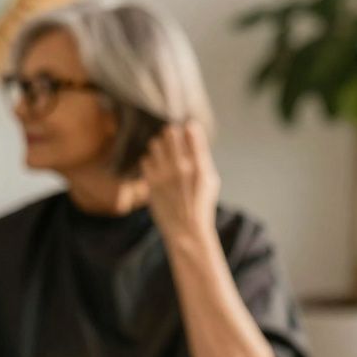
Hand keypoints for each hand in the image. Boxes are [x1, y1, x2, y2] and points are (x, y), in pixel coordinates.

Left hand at [141, 121, 219, 242]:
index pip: (191, 134)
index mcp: (199, 167)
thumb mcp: (210, 180)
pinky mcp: (151, 182)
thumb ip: (201, 158)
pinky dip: (151, 162)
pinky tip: (158, 170)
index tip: (189, 127)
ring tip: (165, 156)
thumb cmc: (201, 204)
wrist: (186, 228)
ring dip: (160, 146)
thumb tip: (192, 133)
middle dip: (171, 133)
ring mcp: (164, 175)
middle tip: (173, 138)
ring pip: (155, 144)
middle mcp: (181, 168)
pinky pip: (146, 160)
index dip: (189, 128)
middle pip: (170, 134)